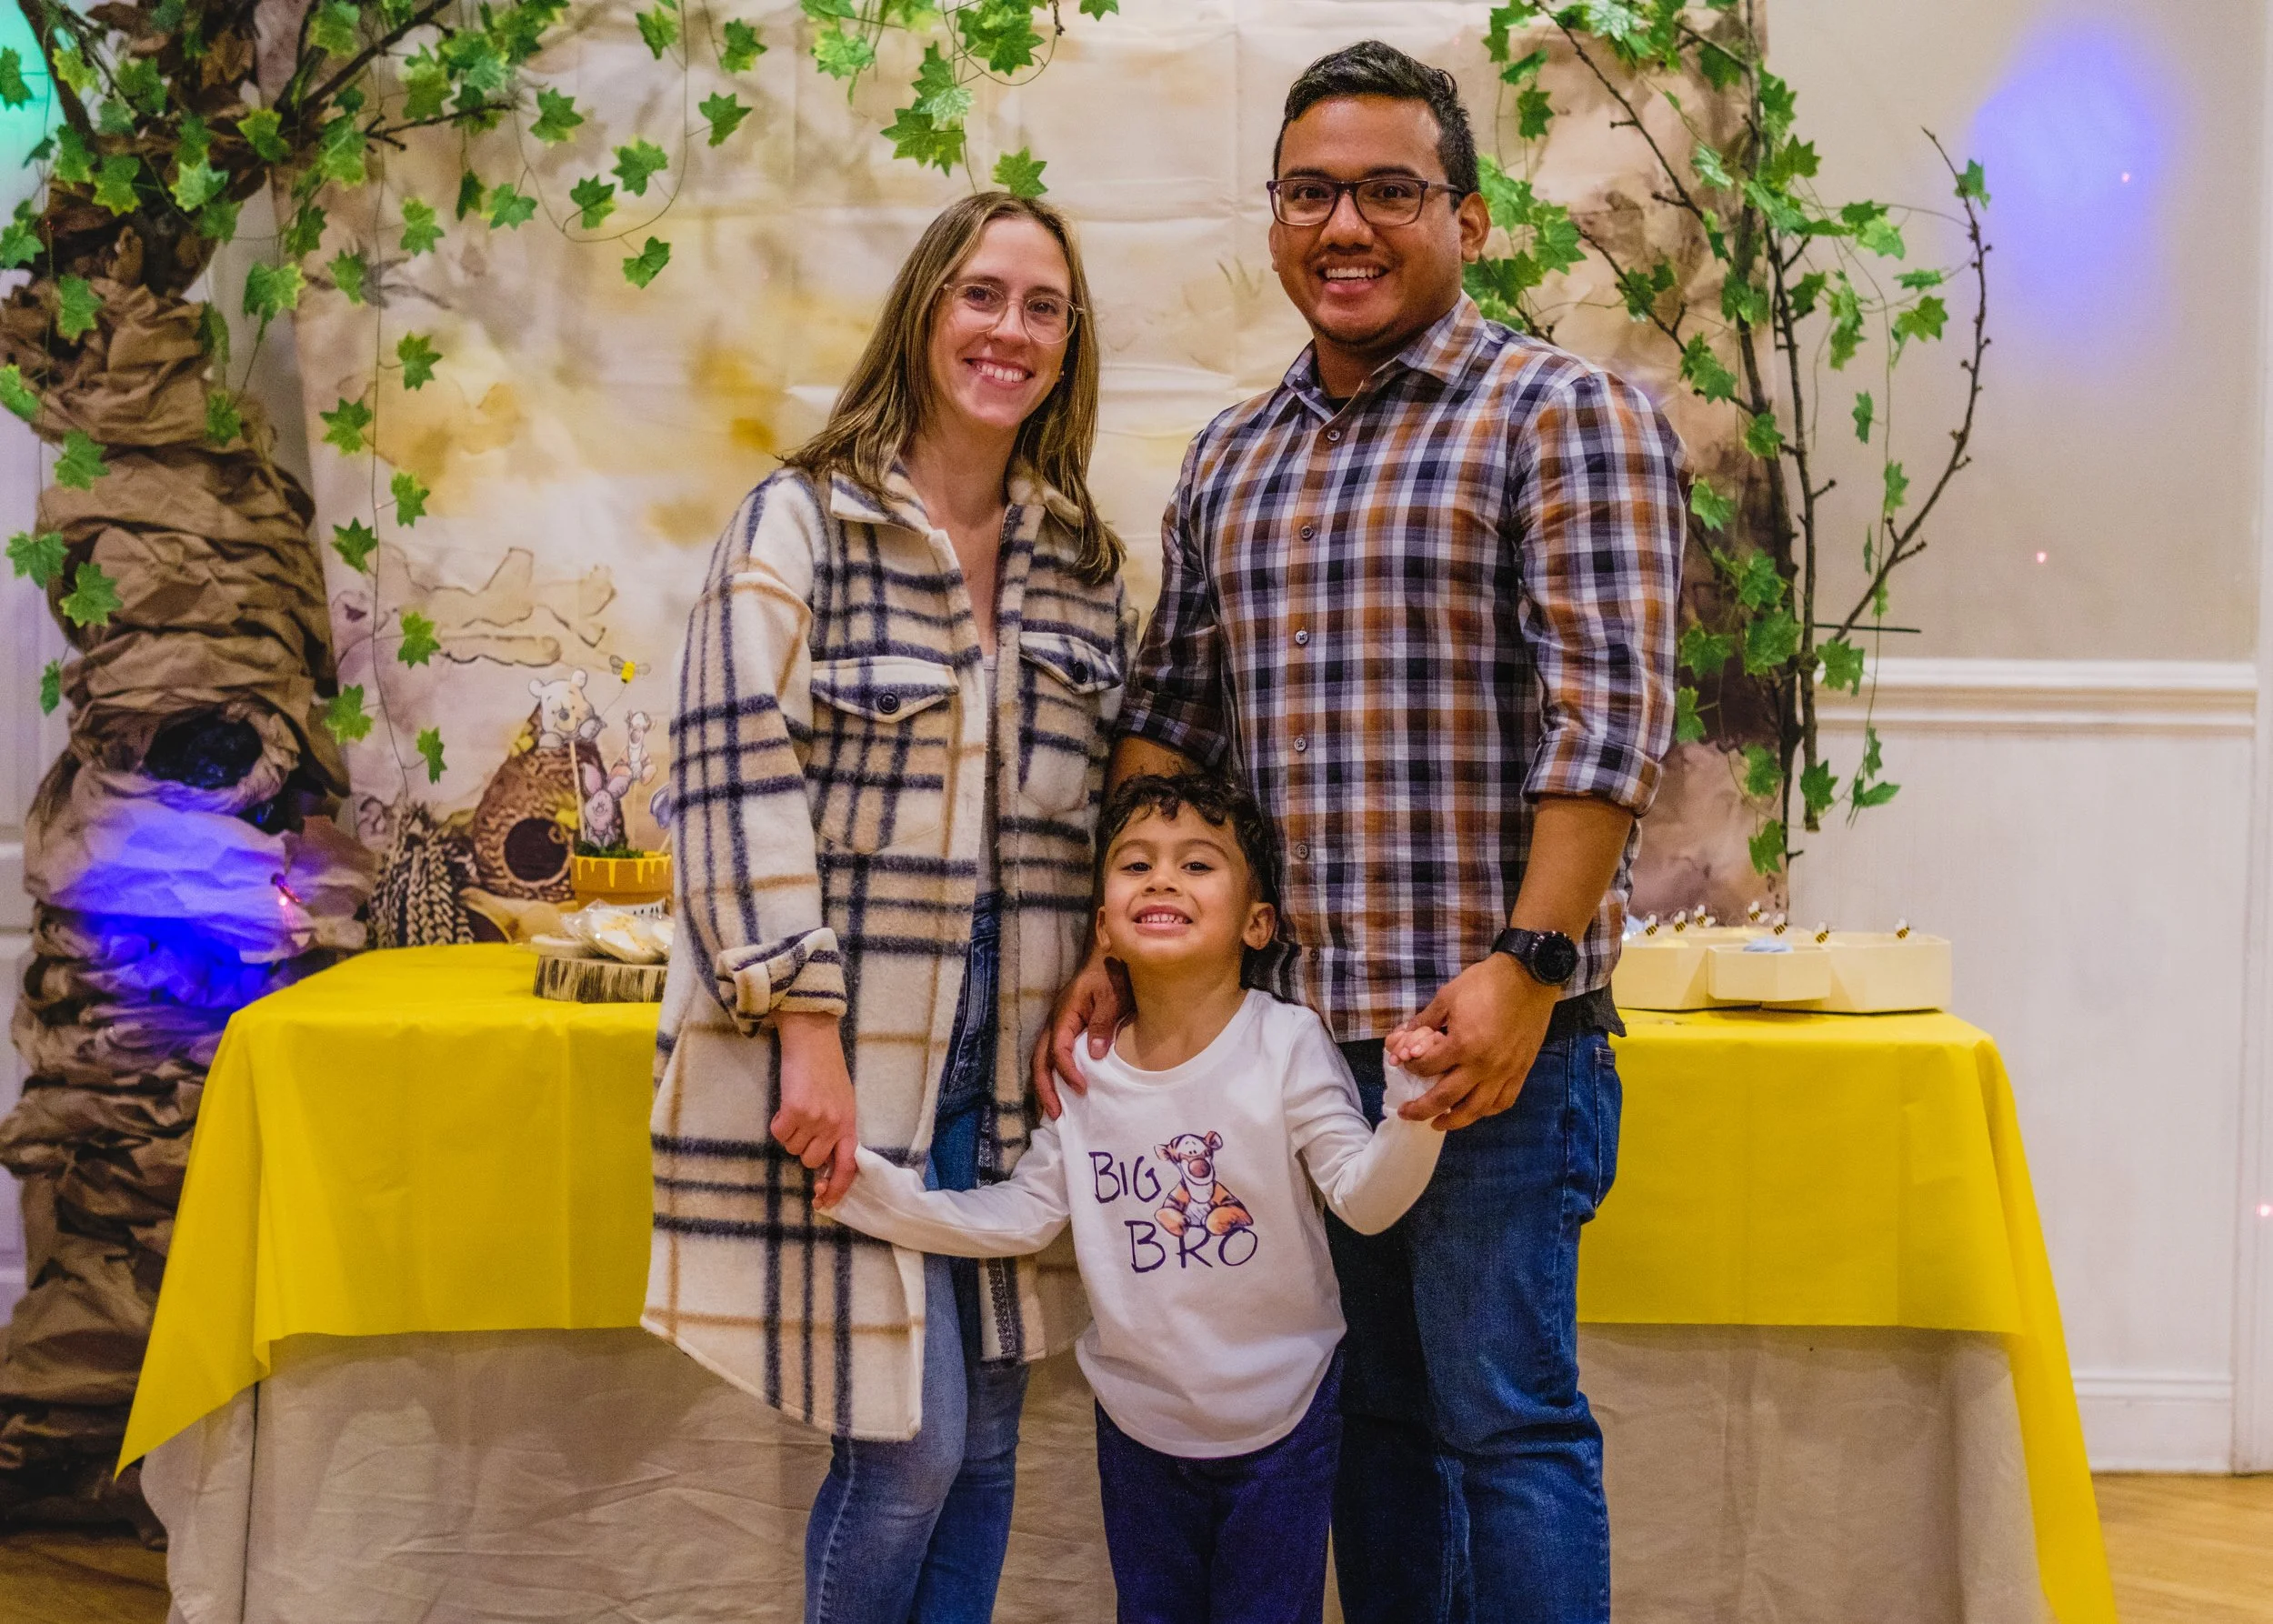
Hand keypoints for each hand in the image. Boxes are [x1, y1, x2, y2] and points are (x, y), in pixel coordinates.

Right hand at [774, 1012, 859, 1205]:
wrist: (813, 1042)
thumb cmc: (827, 1071)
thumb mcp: (842, 1103)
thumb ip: (837, 1130)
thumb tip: (823, 1161)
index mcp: (850, 1124)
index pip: (847, 1167)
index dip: (836, 1188)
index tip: (824, 1203)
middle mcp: (834, 1125)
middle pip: (810, 1161)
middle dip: (802, 1148)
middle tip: (802, 1125)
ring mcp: (815, 1119)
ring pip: (792, 1148)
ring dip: (790, 1133)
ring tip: (797, 1108)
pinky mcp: (795, 1111)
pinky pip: (778, 1133)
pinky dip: (778, 1122)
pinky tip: (786, 1105)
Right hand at [1032, 950, 1129, 1118]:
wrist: (1110, 955)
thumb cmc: (1112, 974)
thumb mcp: (1113, 997)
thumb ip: (1102, 1024)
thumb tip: (1093, 1055)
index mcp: (1065, 1013)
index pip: (1058, 1049)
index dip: (1067, 1071)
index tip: (1082, 1089)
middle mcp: (1055, 1021)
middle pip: (1039, 1059)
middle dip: (1044, 1088)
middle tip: (1055, 1115)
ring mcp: (1057, 1025)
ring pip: (1041, 1059)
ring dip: (1045, 1085)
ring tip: (1053, 1111)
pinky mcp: (1065, 1028)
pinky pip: (1051, 1055)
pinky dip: (1052, 1075)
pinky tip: (1060, 1091)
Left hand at [1392, 954, 1558, 1130]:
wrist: (1529, 977)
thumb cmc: (1486, 983)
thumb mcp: (1447, 997)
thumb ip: (1423, 1022)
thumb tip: (1400, 1040)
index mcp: (1462, 1045)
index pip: (1426, 1068)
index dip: (1410, 1067)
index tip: (1404, 1065)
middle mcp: (1483, 1065)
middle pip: (1446, 1098)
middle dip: (1421, 1109)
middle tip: (1407, 1113)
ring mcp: (1504, 1071)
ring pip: (1476, 1109)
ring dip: (1454, 1121)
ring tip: (1438, 1123)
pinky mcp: (1521, 1071)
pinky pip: (1503, 1101)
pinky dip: (1487, 1110)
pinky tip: (1475, 1109)